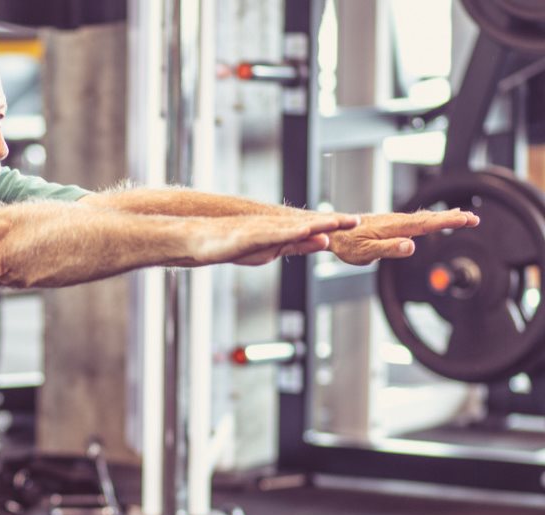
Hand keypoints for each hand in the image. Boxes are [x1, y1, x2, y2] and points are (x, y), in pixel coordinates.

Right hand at [195, 213, 359, 265]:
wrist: (200, 239)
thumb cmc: (234, 244)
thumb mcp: (272, 249)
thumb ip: (297, 245)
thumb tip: (324, 241)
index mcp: (282, 231)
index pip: (313, 228)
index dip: (335, 225)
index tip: (356, 224)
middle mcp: (275, 226)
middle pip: (308, 223)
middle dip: (333, 222)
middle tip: (357, 221)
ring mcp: (263, 230)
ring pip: (294, 227)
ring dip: (316, 224)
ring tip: (337, 223)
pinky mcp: (249, 236)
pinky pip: (272, 234)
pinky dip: (289, 232)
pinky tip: (304, 230)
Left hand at [328, 208, 478, 265]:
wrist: (332, 232)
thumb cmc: (347, 245)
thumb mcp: (366, 252)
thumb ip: (389, 249)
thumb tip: (412, 246)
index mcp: (395, 227)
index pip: (427, 224)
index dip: (448, 222)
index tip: (468, 219)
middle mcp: (397, 221)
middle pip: (430, 219)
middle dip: (453, 218)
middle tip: (475, 218)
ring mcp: (394, 221)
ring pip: (424, 218)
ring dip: (444, 217)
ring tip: (464, 217)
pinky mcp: (390, 224)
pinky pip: (416, 220)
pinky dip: (431, 219)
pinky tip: (436, 220)